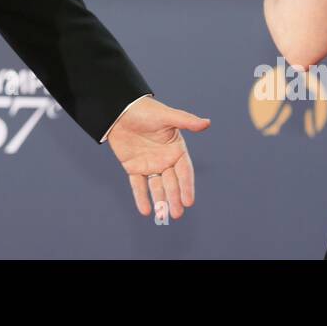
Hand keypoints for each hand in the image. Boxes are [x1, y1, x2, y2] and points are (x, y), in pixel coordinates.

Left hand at [106, 95, 209, 218]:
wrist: (119, 110)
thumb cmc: (146, 110)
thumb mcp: (166, 116)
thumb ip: (186, 121)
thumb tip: (207, 123)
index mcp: (176, 149)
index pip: (184, 172)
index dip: (187, 186)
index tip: (188, 201)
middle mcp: (165, 160)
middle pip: (172, 183)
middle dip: (174, 198)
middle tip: (177, 213)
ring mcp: (150, 165)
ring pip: (156, 187)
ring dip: (160, 201)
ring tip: (162, 215)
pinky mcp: (134, 167)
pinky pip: (138, 185)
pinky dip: (141, 197)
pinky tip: (145, 210)